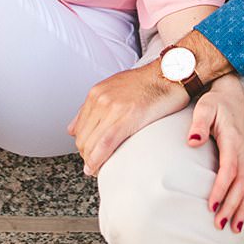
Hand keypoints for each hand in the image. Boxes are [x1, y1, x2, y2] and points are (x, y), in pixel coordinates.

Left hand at [68, 63, 187, 175]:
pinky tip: (98, 168)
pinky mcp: (127, 117)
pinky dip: (98, 161)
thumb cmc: (148, 83)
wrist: (171, 74)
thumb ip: (92, 107)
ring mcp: (112, 108)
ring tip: (98, 169)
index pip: (78, 128)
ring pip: (91, 144)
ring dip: (91, 162)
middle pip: (82, 138)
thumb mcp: (114, 88)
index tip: (88, 155)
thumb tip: (72, 129)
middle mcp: (100, 99)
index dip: (82, 146)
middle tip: (95, 166)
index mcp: (96, 93)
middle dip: (86, 156)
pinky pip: (105, 145)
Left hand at [188, 75, 243, 232]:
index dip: (221, 188)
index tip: (212, 205)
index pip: (229, 168)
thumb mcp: (205, 107)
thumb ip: (199, 123)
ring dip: (243, 210)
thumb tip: (193, 140)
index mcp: (233, 140)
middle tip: (220, 225)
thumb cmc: (216, 102)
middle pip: (241, 184)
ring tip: (236, 230)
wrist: (232, 96)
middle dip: (232, 206)